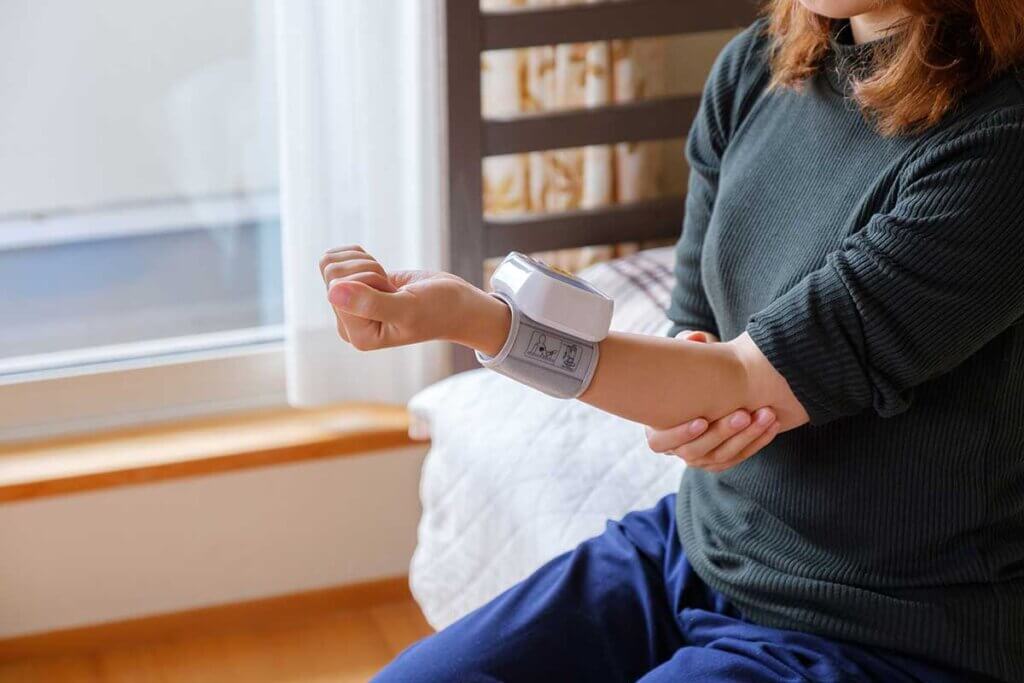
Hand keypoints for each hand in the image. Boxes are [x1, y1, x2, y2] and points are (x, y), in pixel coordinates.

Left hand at [319, 246, 510, 352]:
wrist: (456, 304)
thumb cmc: (438, 310)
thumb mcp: (408, 308)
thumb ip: (370, 303)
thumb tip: (331, 291)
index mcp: (357, 336)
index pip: (335, 287)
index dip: (369, 280)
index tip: (396, 295)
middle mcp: (348, 322)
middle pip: (332, 271)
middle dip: (368, 270)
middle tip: (394, 290)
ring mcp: (349, 304)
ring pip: (333, 261)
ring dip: (368, 264)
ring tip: (391, 287)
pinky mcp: (354, 287)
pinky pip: (341, 257)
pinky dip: (365, 257)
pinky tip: (384, 276)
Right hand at [644, 330, 778, 472]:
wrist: (715, 387)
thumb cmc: (693, 372)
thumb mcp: (688, 356)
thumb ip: (687, 343)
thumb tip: (695, 338)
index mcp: (656, 428)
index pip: (660, 442)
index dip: (680, 433)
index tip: (701, 420)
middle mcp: (677, 448)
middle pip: (696, 451)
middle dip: (722, 433)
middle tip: (743, 414)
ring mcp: (700, 457)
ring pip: (722, 456)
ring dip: (746, 436)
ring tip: (766, 415)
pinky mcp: (722, 459)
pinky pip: (740, 455)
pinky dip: (758, 441)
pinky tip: (772, 424)